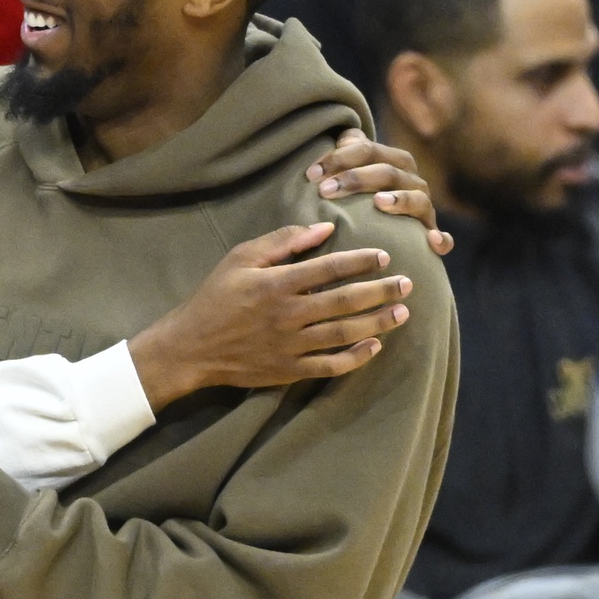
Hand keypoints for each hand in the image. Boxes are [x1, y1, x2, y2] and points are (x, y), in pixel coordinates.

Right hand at [127, 222, 411, 408]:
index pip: (329, 268)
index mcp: (276, 284)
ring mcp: (290, 346)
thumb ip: (282, 241)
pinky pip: (330, 366)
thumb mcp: (240, 258)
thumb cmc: (216, 296)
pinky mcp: (289, 370)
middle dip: (381, 291)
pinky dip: (356, 357)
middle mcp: (287, 315)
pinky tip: (375, 346)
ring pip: (344, 334)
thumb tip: (324, 228)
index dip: (361, 261)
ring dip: (378, 322)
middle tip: (407, 284)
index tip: (385, 256)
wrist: (191, 347)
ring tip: (402, 313)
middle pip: (345, 301)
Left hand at [309, 128, 453, 254]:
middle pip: (387, 172)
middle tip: (326, 190)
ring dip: (399, 199)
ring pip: (416, 199)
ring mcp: (424, 206)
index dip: (339, 158)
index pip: (367, 150)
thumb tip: (343, 135)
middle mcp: (411, 181)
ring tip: (378, 202)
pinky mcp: (431, 233)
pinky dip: (442, 239)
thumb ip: (348, 149)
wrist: (388, 224)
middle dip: (356, 179)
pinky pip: (444, 238)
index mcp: (393, 161)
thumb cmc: (361, 194)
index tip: (310, 174)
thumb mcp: (352, 169)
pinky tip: (431, 241)